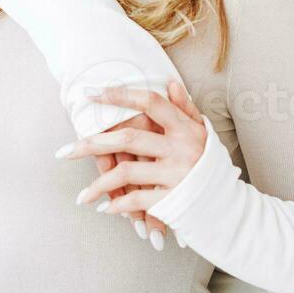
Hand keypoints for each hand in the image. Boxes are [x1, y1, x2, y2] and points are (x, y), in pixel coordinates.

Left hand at [59, 80, 206, 221]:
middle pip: (128, 138)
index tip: (91, 93)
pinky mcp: (172, 199)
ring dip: (99, 185)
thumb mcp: (202, 133)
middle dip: (92, 144)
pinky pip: (137, 200)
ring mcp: (175, 174)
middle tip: (64, 152)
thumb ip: (185, 109)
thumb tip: (169, 83)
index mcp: (184, 128)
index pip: (149, 103)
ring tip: (82, 197)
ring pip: (126, 173)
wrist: (230, 207)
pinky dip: (118, 206)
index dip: (120, 95)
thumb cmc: (212, 167)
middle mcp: (180, 147)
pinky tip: (104, 209)